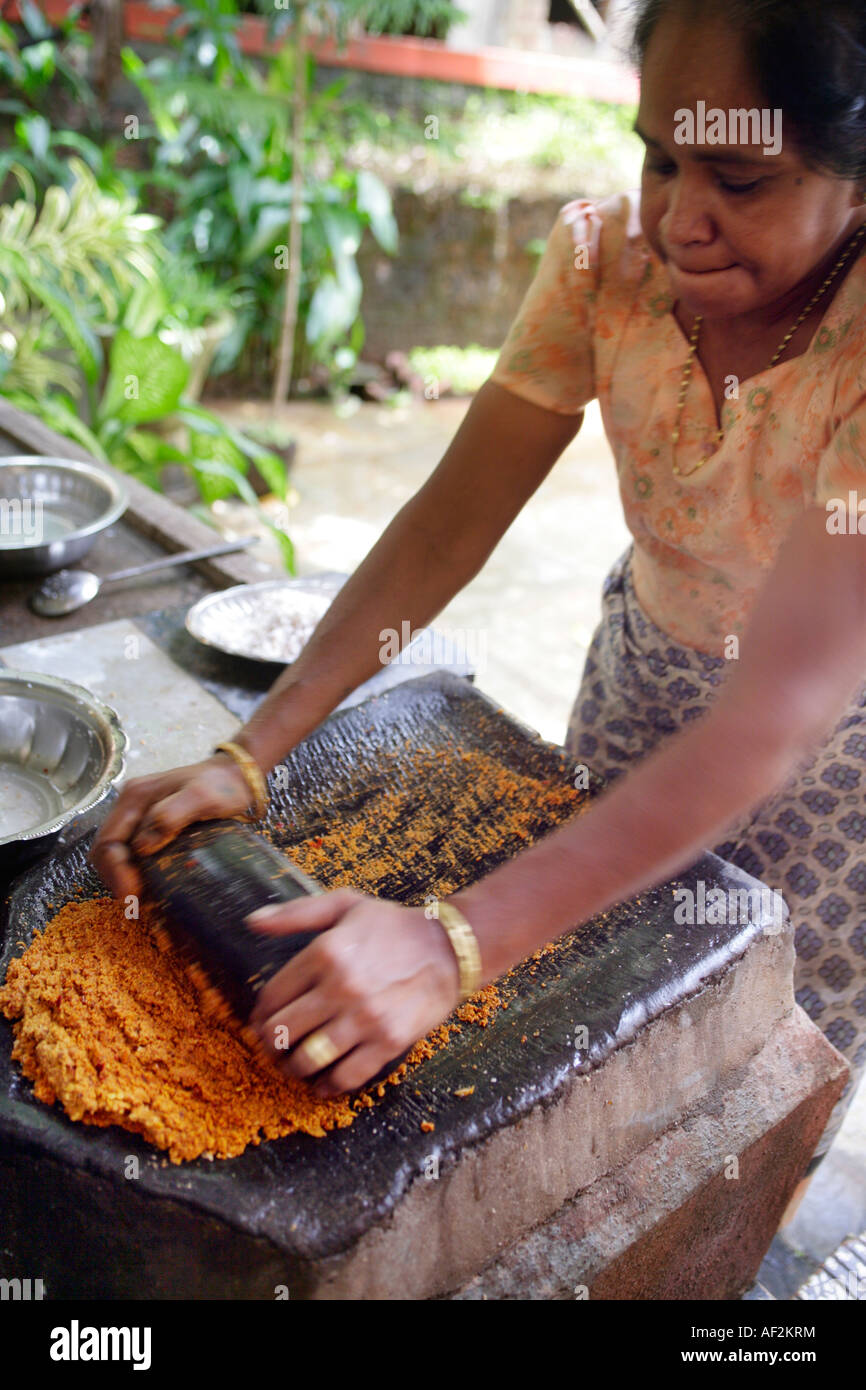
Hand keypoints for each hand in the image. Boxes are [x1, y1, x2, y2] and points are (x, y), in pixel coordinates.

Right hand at [92, 755, 252, 898]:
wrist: (234, 776)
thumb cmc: (220, 784)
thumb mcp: (202, 795)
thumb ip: (173, 813)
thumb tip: (144, 845)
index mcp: (134, 797)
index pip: (108, 840)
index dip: (115, 871)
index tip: (133, 894)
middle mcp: (129, 808)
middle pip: (105, 852)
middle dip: (117, 880)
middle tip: (138, 903)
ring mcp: (137, 819)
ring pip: (117, 857)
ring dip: (126, 881)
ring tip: (146, 902)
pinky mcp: (149, 830)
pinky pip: (134, 857)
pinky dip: (139, 876)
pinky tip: (154, 892)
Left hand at [246, 888, 460, 1095]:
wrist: (450, 948)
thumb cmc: (394, 925)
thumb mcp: (344, 905)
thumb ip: (295, 914)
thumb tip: (252, 922)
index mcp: (325, 953)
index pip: (272, 996)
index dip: (259, 1015)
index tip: (261, 1022)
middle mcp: (341, 987)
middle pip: (283, 1031)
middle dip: (270, 1044)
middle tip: (272, 1046)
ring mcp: (365, 1018)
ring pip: (308, 1059)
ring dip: (292, 1068)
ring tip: (292, 1065)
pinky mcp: (388, 1041)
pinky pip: (346, 1076)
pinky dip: (328, 1086)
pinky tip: (322, 1082)